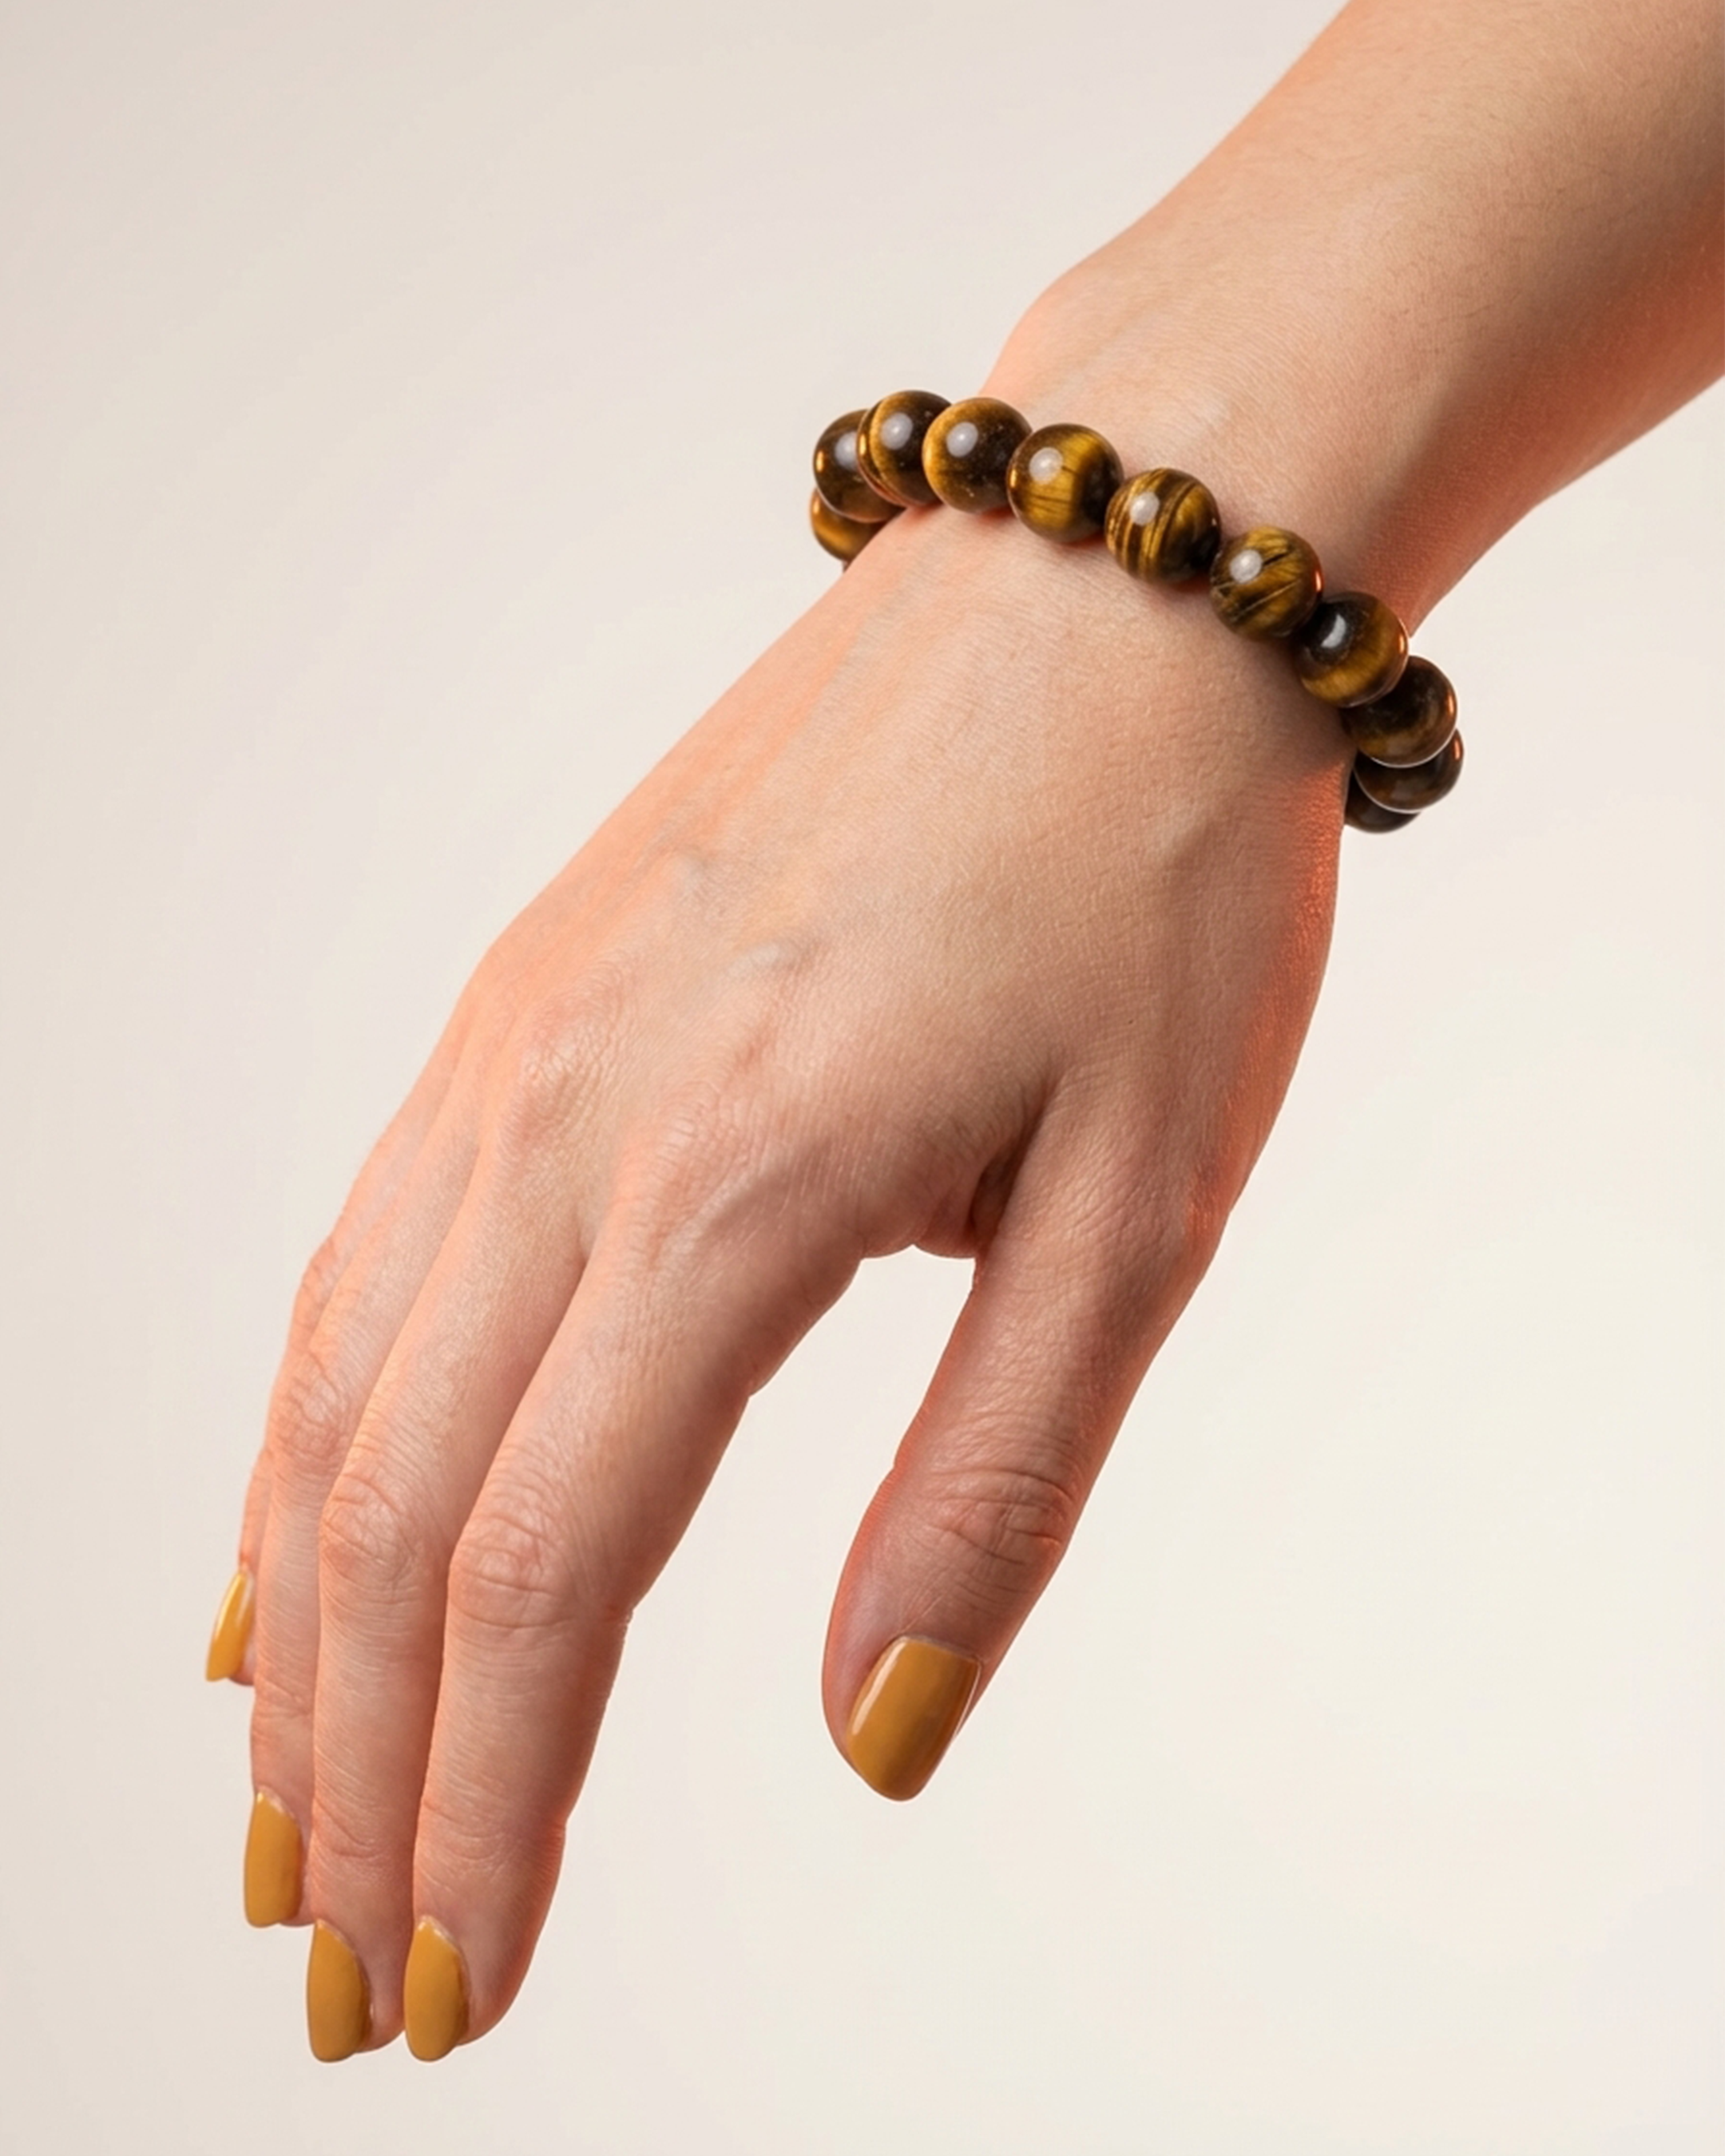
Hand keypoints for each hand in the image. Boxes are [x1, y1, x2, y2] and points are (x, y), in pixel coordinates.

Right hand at [210, 464, 1347, 2059]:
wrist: (1105, 579)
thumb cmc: (1157, 871)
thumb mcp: (1140, 1203)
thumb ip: (996, 1483)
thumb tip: (878, 1741)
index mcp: (738, 1183)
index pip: (541, 1575)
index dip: (485, 1816)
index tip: (457, 1991)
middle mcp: (569, 1115)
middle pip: (388, 1516)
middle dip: (355, 1779)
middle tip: (343, 1973)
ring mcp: (516, 1045)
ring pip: (330, 1392)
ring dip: (293, 1633)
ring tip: (284, 1811)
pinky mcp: (519, 998)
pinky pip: (356, 1257)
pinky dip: (298, 1436)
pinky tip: (286, 1538)